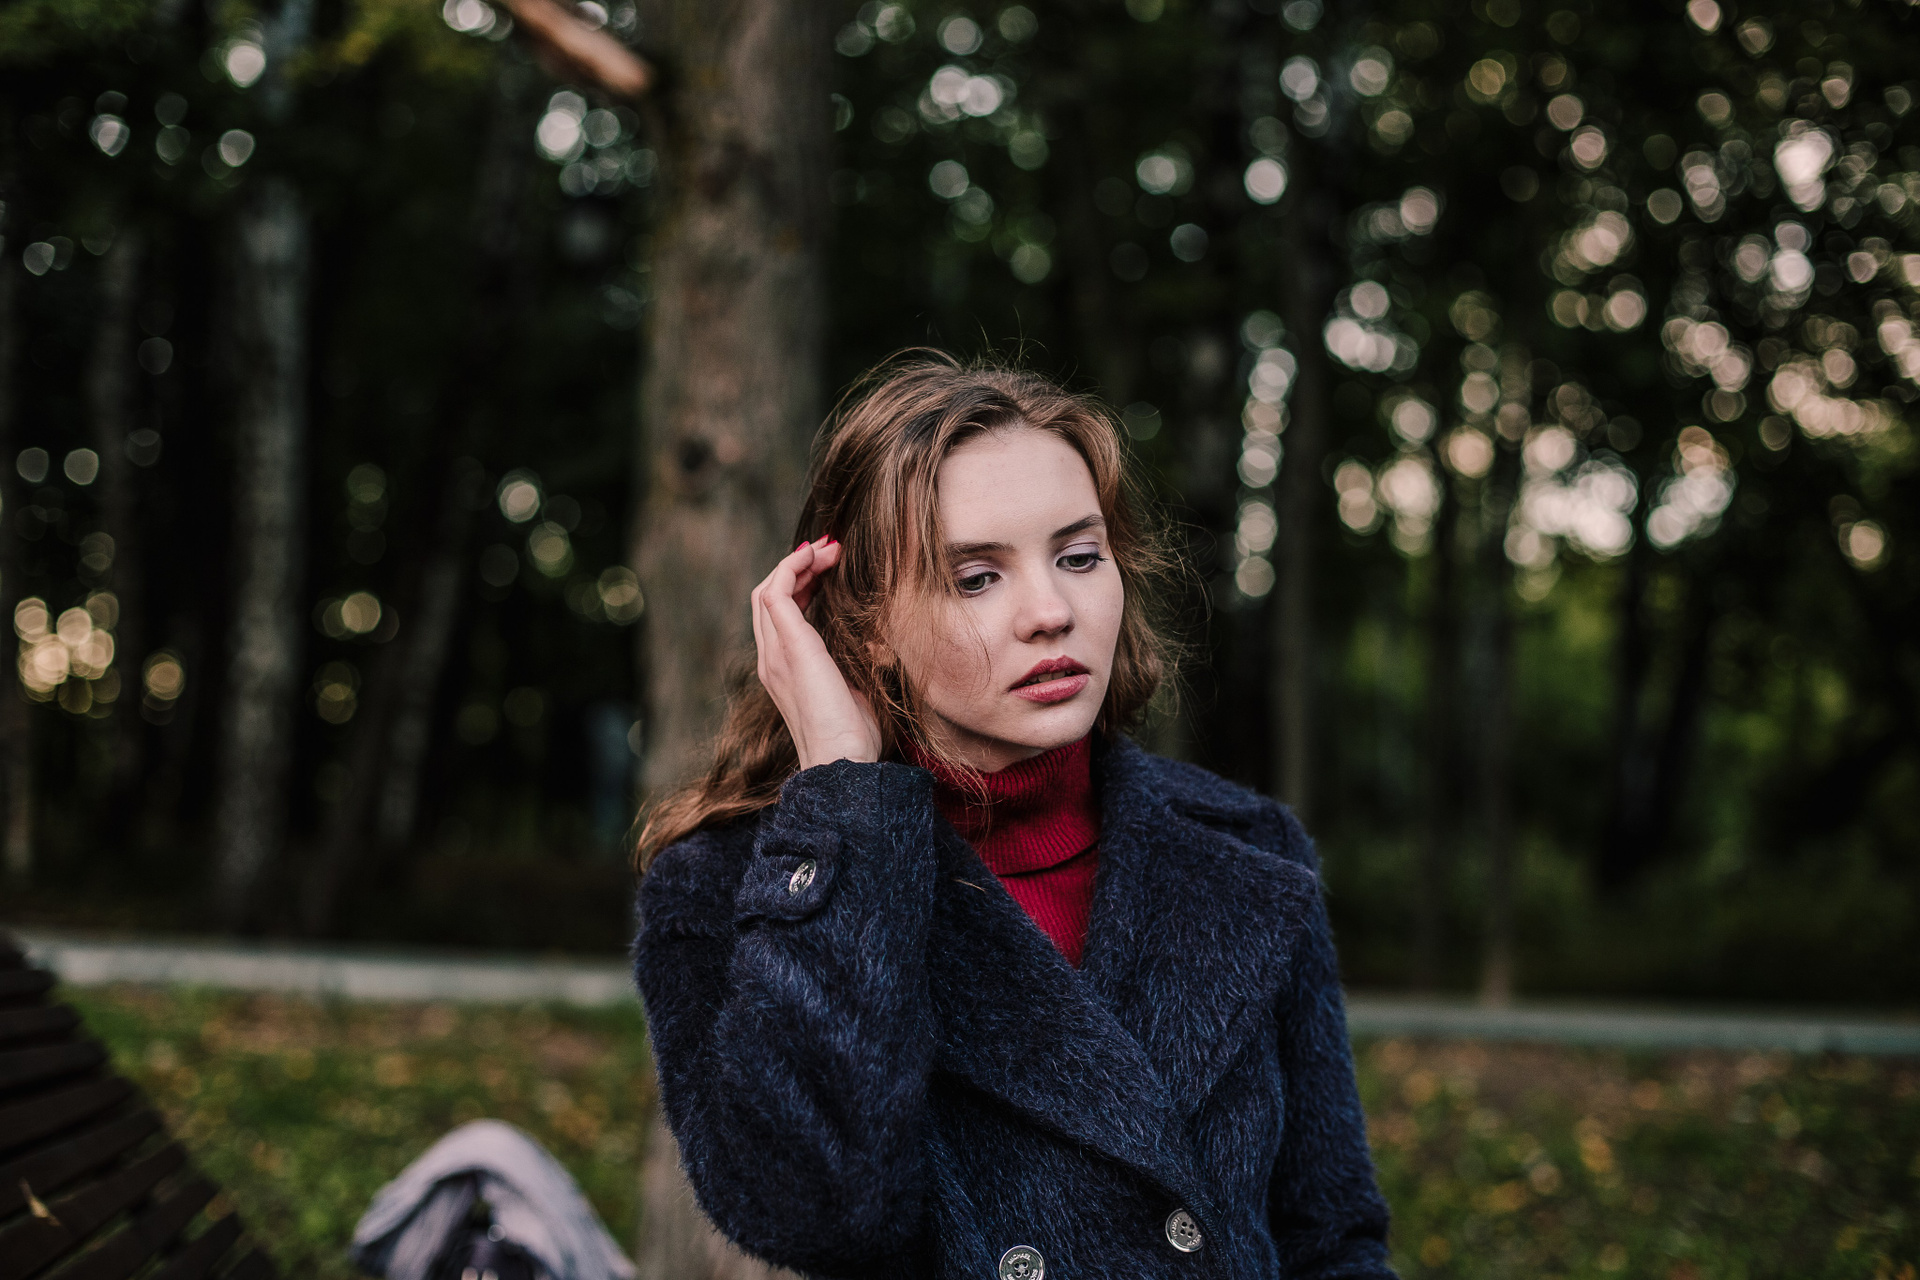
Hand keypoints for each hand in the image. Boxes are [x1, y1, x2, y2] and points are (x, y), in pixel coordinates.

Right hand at [751, 537, 881, 769]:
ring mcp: (775, 653)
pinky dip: (793, 569)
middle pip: (767, 597)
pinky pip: (776, 593)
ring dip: (796, 563)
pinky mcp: (788, 647)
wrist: (842, 760)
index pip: (779, 616)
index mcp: (784, 670)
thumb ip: (854, 666)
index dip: (800, 585)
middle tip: (830, 551)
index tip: (830, 568)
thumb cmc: (853, 737)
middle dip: (797, 568)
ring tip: (827, 550)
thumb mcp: (855, 691)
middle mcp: (772, 659)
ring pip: (767, 590)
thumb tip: (878, 645)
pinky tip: (819, 559)